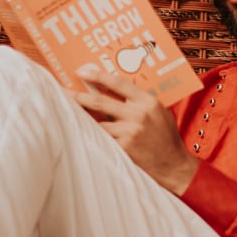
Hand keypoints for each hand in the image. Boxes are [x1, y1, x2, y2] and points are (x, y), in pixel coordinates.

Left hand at [70, 70, 198, 195]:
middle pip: (100, 101)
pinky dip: (91, 135)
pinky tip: (80, 132)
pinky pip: (102, 138)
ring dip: (81, 118)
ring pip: (97, 122)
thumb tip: (116, 89)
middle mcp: (138, 114)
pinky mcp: (124, 147)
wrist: (174, 165)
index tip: (82, 71)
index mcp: (147, 101)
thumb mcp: (159, 111)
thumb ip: (140, 101)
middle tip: (63, 91)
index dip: (97, 76)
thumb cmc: (166, 137)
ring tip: (67, 113)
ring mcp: (130, 131)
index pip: (117, 83)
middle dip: (78, 96)